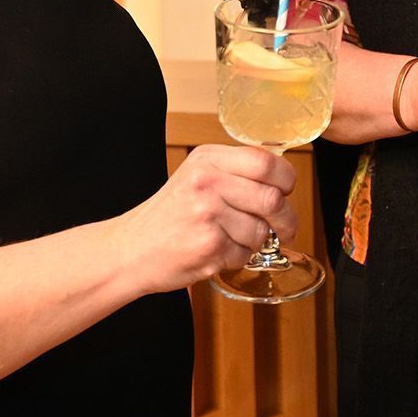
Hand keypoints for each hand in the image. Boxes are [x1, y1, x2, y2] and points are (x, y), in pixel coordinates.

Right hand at [114, 144, 297, 294]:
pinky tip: (218, 251)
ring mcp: (207, 215)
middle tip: (285, 227)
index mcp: (208, 159)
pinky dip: (238, 257)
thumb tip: (283, 179)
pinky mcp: (209, 246)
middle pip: (272, 198)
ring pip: (262, 231)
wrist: (131, 249)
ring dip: (256, 241)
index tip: (286, 190)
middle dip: (286, 218)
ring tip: (233, 238)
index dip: (286, 179)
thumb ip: (236, 171)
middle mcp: (207, 182)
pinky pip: (245, 254)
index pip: (266, 162)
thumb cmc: (169, 214)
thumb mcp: (197, 175)